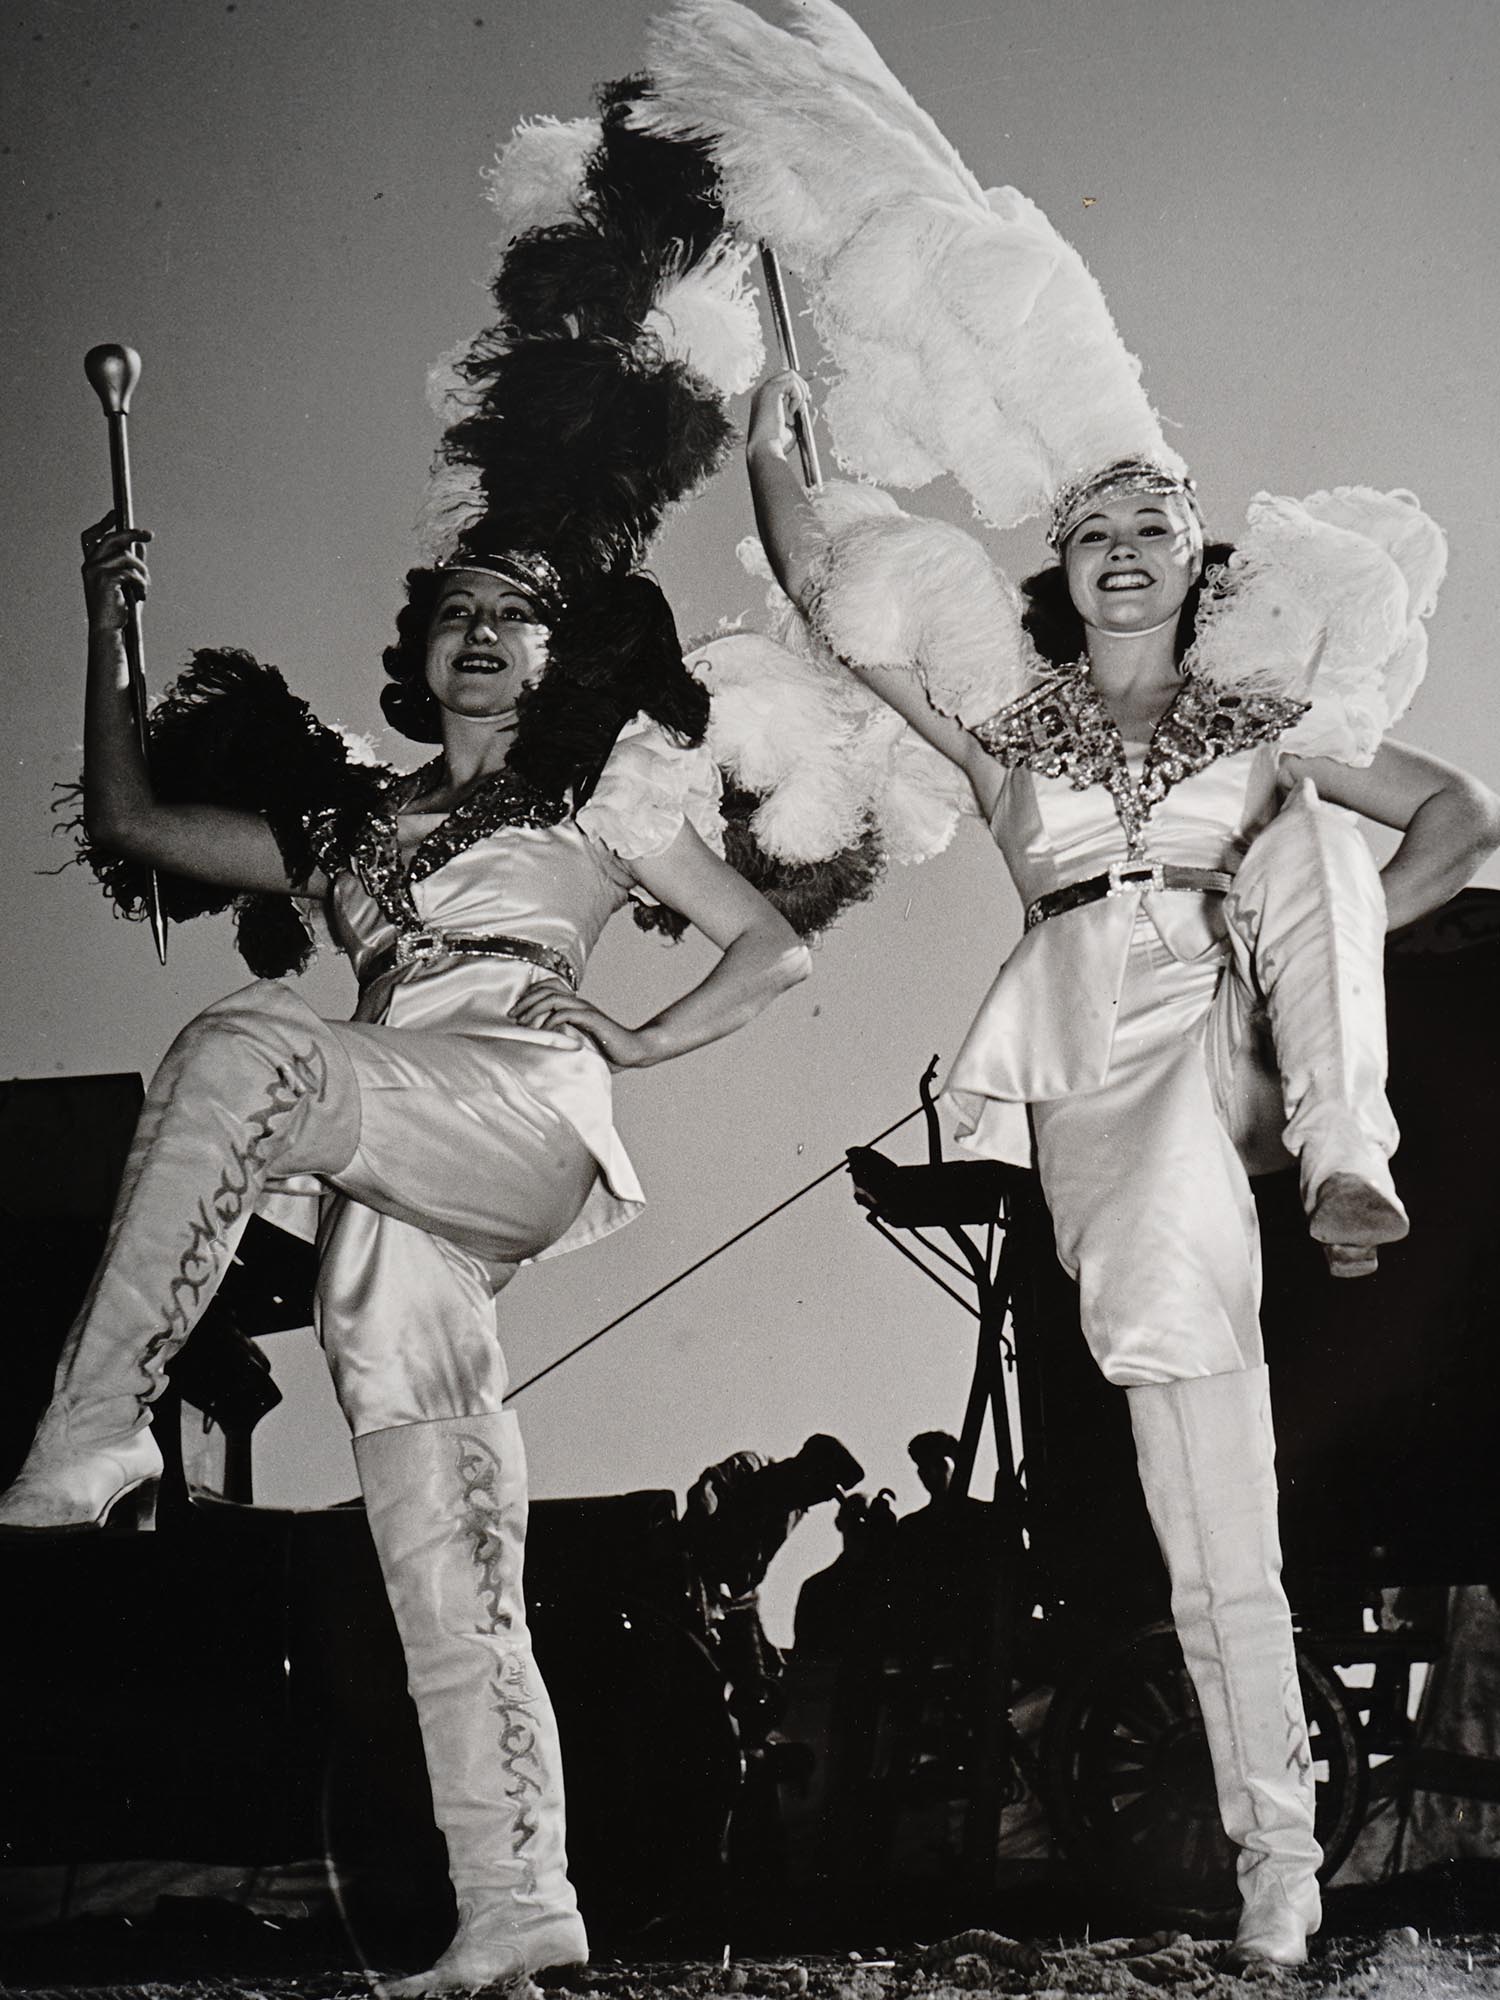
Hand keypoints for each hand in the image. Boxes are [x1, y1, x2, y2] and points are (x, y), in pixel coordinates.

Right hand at [81, 512, 151, 632]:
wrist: (108, 631)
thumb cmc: (117, 610)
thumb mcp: (126, 583)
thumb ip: (131, 563)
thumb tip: (139, 545)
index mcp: (90, 565)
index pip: (90, 537)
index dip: (103, 524)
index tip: (116, 514)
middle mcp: (89, 565)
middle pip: (112, 538)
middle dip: (132, 534)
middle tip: (149, 535)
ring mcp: (94, 571)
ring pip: (127, 557)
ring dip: (142, 572)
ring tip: (145, 587)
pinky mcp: (104, 579)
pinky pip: (131, 572)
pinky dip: (141, 583)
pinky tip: (142, 596)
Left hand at [510, 977, 657, 1068]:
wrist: (634, 1051)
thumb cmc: (608, 1051)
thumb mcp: (580, 1043)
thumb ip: (564, 1040)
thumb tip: (540, 1050)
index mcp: (575, 1006)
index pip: (549, 988)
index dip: (529, 995)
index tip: (515, 1012)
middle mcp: (579, 1004)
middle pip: (547, 990)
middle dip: (526, 1001)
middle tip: (512, 1016)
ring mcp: (585, 1010)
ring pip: (553, 999)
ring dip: (534, 1009)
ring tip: (523, 1023)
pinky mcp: (592, 1020)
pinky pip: (565, 1014)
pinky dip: (550, 1021)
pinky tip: (544, 1033)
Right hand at [747, 368, 811, 459]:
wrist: (766, 450)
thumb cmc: (776, 445)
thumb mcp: (793, 430)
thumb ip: (802, 417)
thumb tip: (813, 409)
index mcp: (765, 401)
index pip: (783, 381)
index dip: (800, 376)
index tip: (813, 375)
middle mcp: (763, 393)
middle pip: (787, 373)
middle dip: (803, 383)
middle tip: (809, 400)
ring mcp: (765, 390)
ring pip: (791, 375)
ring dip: (801, 392)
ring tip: (799, 410)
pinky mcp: (771, 390)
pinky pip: (792, 382)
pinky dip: (798, 396)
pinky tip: (793, 411)